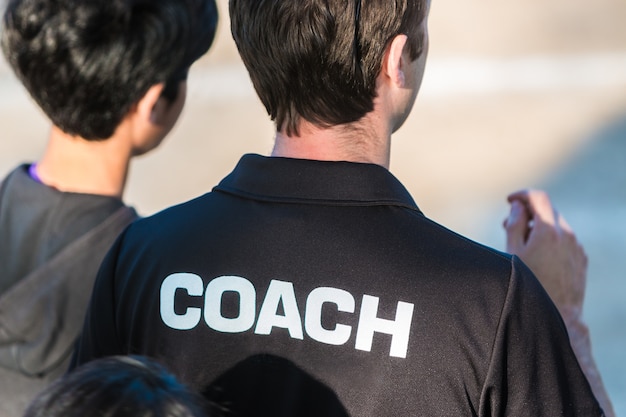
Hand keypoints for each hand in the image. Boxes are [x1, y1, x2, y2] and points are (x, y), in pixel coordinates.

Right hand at [503, 189, 586, 320]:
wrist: (559, 312)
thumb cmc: (530, 283)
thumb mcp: (513, 252)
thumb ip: (514, 224)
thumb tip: (517, 207)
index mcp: (548, 230)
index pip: (538, 197)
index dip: (521, 194)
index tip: (509, 200)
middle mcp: (566, 234)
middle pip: (547, 209)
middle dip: (528, 211)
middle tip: (509, 224)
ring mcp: (577, 246)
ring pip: (557, 224)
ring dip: (540, 226)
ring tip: (524, 242)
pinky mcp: (581, 257)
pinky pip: (566, 239)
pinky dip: (552, 239)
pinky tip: (540, 255)